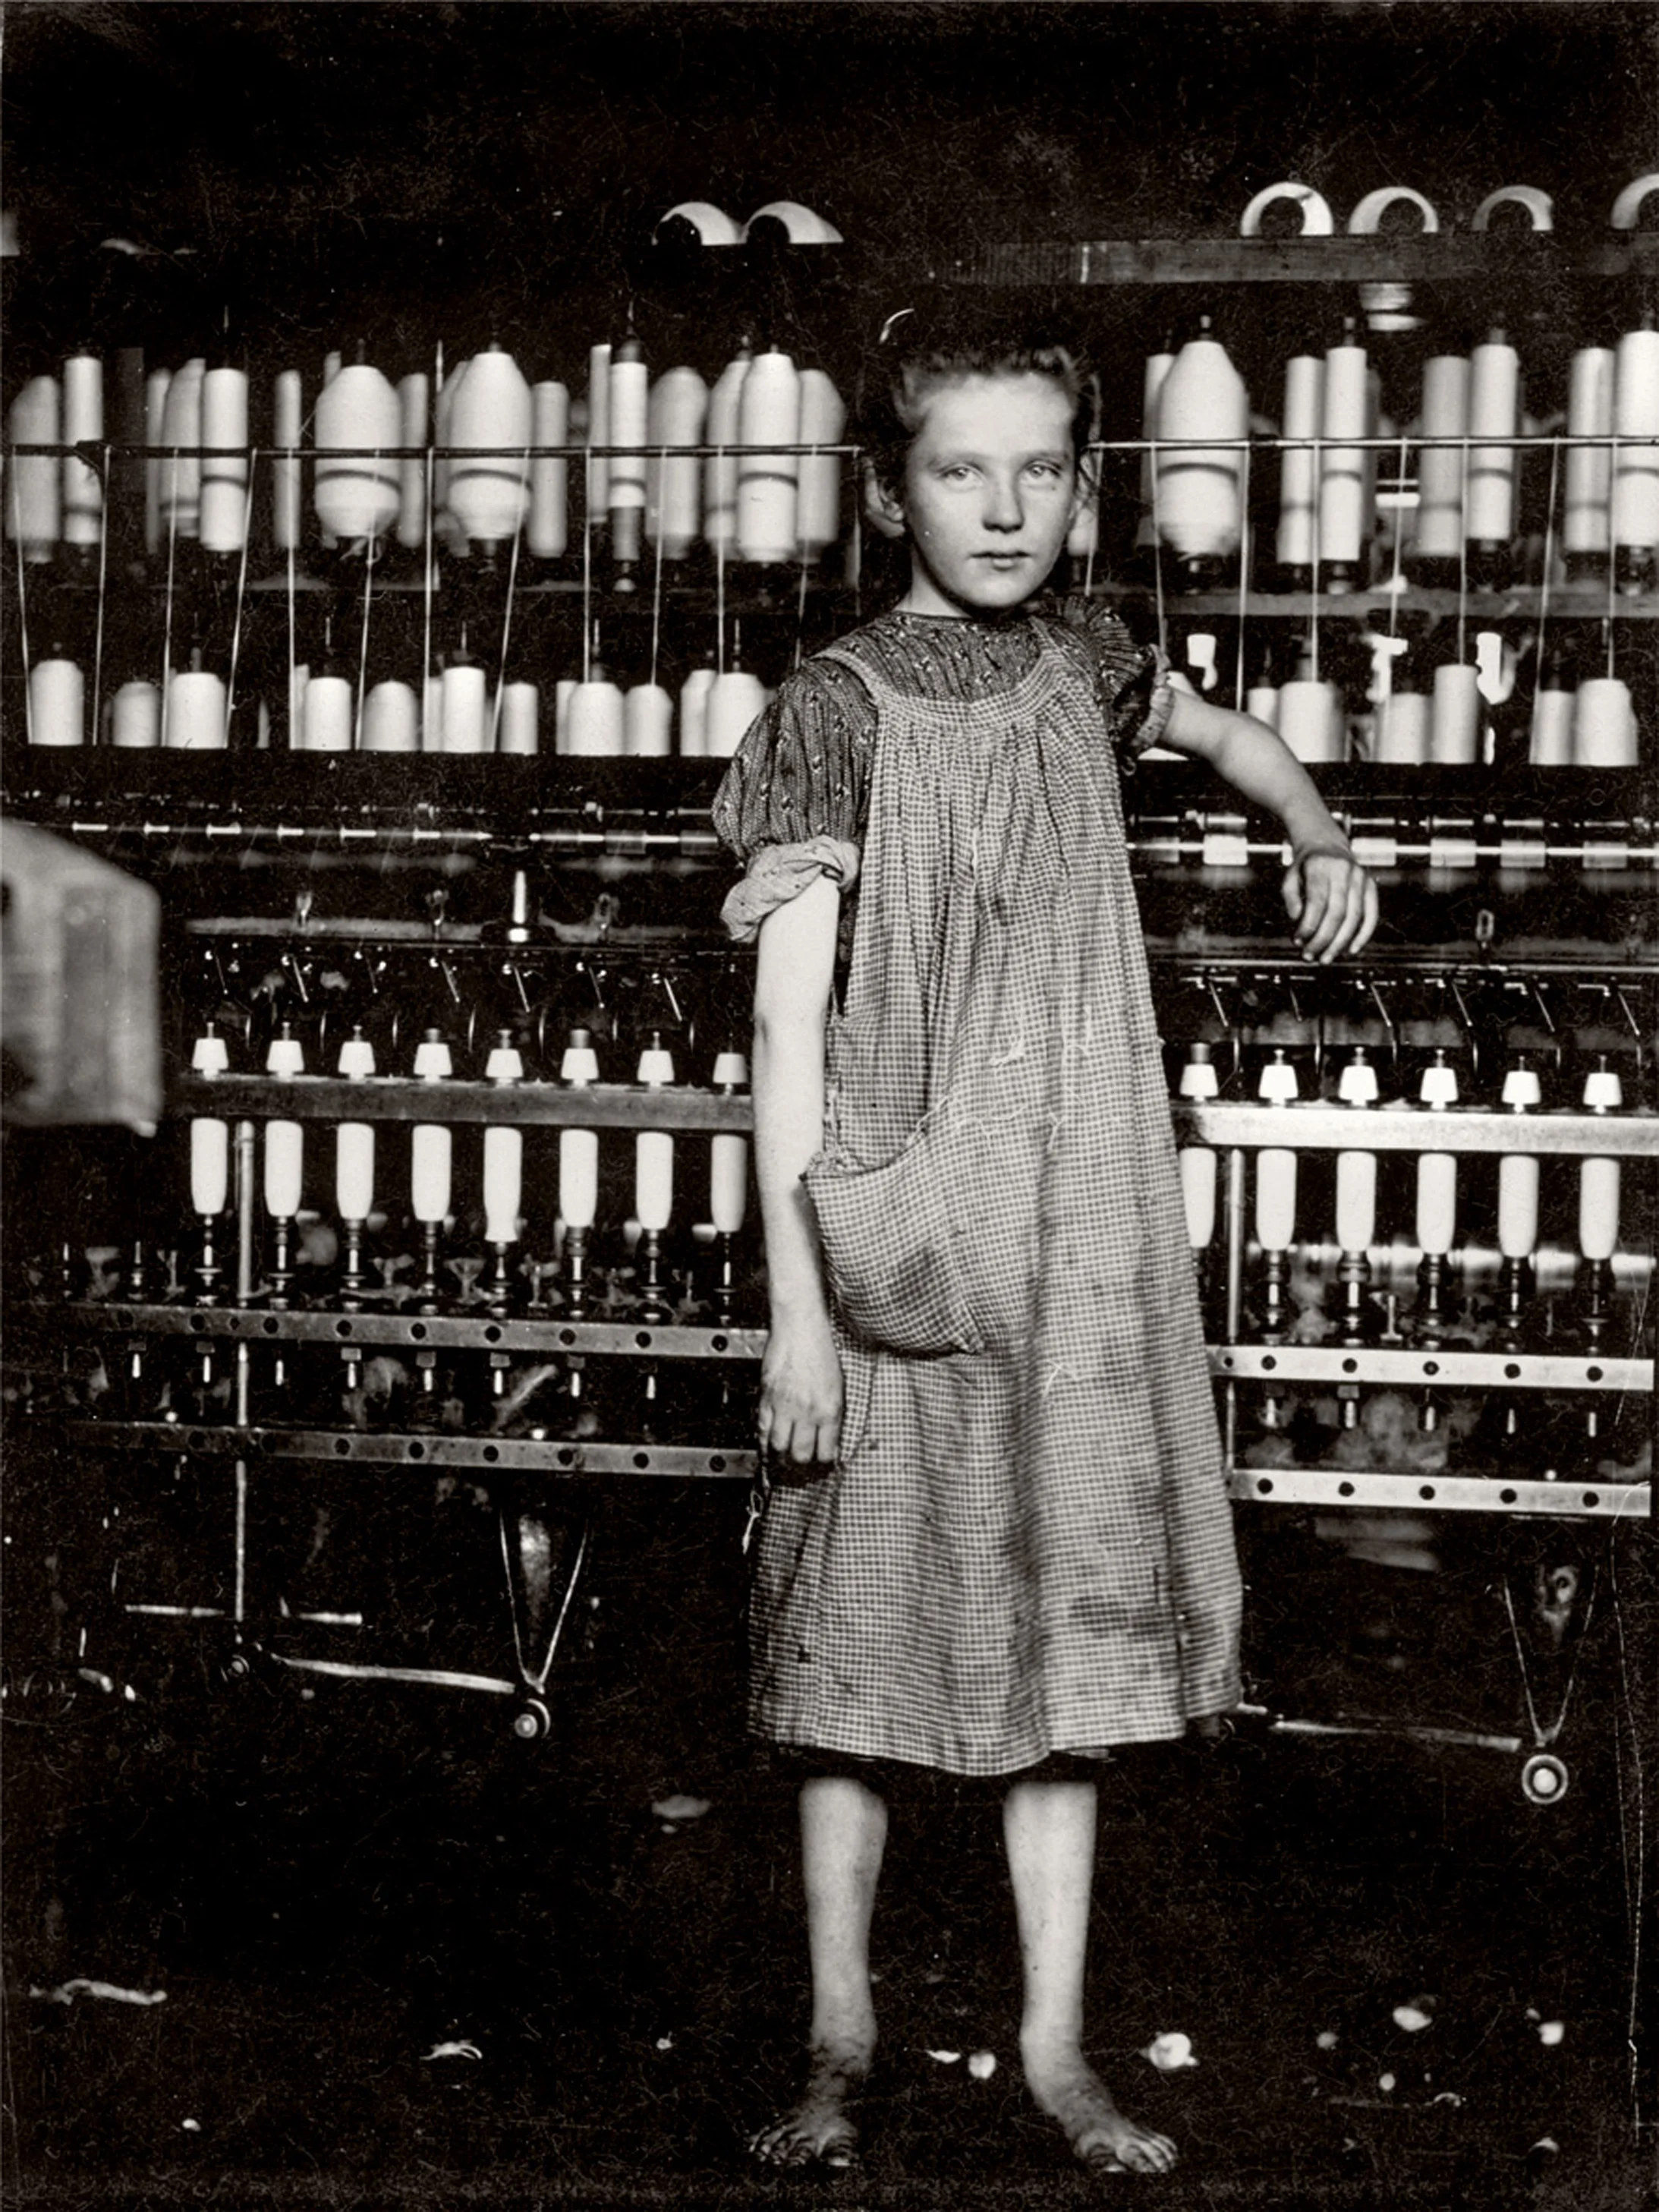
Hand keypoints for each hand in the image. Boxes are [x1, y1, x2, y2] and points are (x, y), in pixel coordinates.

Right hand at [759, 1309, 843, 1467]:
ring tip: (784, 1459)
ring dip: (781, 1456)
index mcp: (830, 1409)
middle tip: (802, 1464)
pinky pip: (762, 1429)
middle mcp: (807, 1411)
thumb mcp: (838, 1386)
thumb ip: (832, 1414)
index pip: (827, 1452)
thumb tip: (829, 1438)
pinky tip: (766, 1448)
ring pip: (779, 1447)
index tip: (823, 1464)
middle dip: (802, 1464)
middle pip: (801, 1455)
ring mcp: (785, 1406)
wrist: (800, 1327)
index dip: (824, 1463)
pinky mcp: (767, 1398)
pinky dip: (763, 1443)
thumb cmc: (822, 1351)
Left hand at [1282, 846, 1377, 963]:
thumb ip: (1290, 897)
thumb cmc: (1306, 867)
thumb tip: (1298, 920)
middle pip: (1336, 912)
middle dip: (1322, 939)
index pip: (1317, 902)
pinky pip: (1371, 914)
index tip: (1298, 941)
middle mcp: (1344, 870)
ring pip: (1354, 917)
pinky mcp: (1371, 886)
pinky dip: (1363, 934)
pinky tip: (1352, 949)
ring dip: (1340, 942)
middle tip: (1310, 956)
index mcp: (1321, 865)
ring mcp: (1360, 878)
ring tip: (1326, 958)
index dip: (1308, 926)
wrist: (1328, 846)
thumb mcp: (1290, 876)